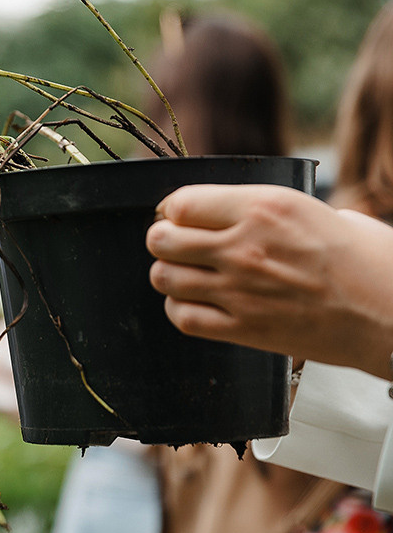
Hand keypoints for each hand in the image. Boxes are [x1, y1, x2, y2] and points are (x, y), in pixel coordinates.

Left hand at [146, 184, 392, 377]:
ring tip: (188, 274)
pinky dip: (180, 310)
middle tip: (178, 245)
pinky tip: (195, 304)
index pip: (180, 203)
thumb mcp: (321, 211)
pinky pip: (183, 318)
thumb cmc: (370, 262)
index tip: (179, 217)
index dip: (173, 211)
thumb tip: (240, 212)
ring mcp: (241, 290)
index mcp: (265, 207)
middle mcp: (245, 246)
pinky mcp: (244, 329)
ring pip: (163, 277)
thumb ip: (273, 210)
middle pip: (161, 239)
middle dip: (163, 240)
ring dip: (169, 274)